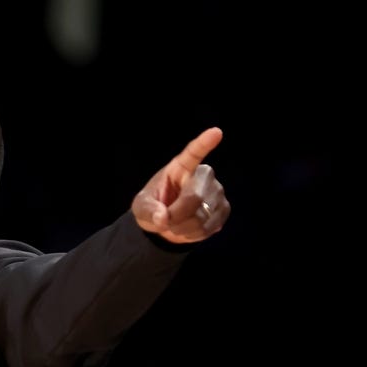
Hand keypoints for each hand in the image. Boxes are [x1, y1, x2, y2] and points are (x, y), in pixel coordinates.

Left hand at [132, 127, 229, 244]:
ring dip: (183, 228)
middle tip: (165, 220)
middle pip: (194, 198)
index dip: (204, 143)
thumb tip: (162, 218)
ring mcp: (217, 191)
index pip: (193, 153)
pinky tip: (188, 229)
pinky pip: (210, 227)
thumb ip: (149, 211)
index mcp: (180, 167)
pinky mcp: (224, 209)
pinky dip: (194, 234)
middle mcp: (203, 175)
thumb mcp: (141, 207)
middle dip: (175, 216)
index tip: (216, 132)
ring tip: (176, 224)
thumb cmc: (153, 207)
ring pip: (202, 217)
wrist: (166, 224)